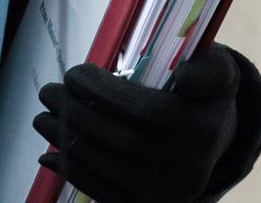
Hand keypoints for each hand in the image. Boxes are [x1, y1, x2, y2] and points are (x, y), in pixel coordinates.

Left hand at [32, 44, 244, 202]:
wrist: (216, 141)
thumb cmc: (202, 94)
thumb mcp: (217, 71)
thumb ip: (206, 69)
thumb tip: (182, 75)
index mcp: (202, 126)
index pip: (143, 109)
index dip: (102, 92)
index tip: (74, 73)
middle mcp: (189, 165)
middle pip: (120, 140)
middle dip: (76, 114)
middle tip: (49, 92)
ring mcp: (169, 192)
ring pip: (109, 169)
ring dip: (68, 143)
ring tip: (43, 118)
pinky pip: (106, 194)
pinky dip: (74, 174)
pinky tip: (50, 157)